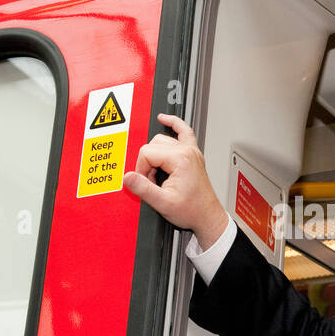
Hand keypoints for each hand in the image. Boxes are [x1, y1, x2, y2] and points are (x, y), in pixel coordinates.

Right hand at [125, 113, 228, 249]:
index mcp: (180, 159)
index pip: (147, 153)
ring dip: (155, 155)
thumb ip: (143, 189)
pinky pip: (183, 131)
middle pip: (153, 145)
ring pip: (161, 140)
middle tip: (153, 183)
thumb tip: (127, 177)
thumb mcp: (163, 203)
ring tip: (159, 175)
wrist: (207, 216)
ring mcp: (191, 151)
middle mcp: (187, 151)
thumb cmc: (192, 210)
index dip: (141, 170)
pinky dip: (174, 123)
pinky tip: (164, 119)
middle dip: (148, 164)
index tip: (147, 184)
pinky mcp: (193, 154)